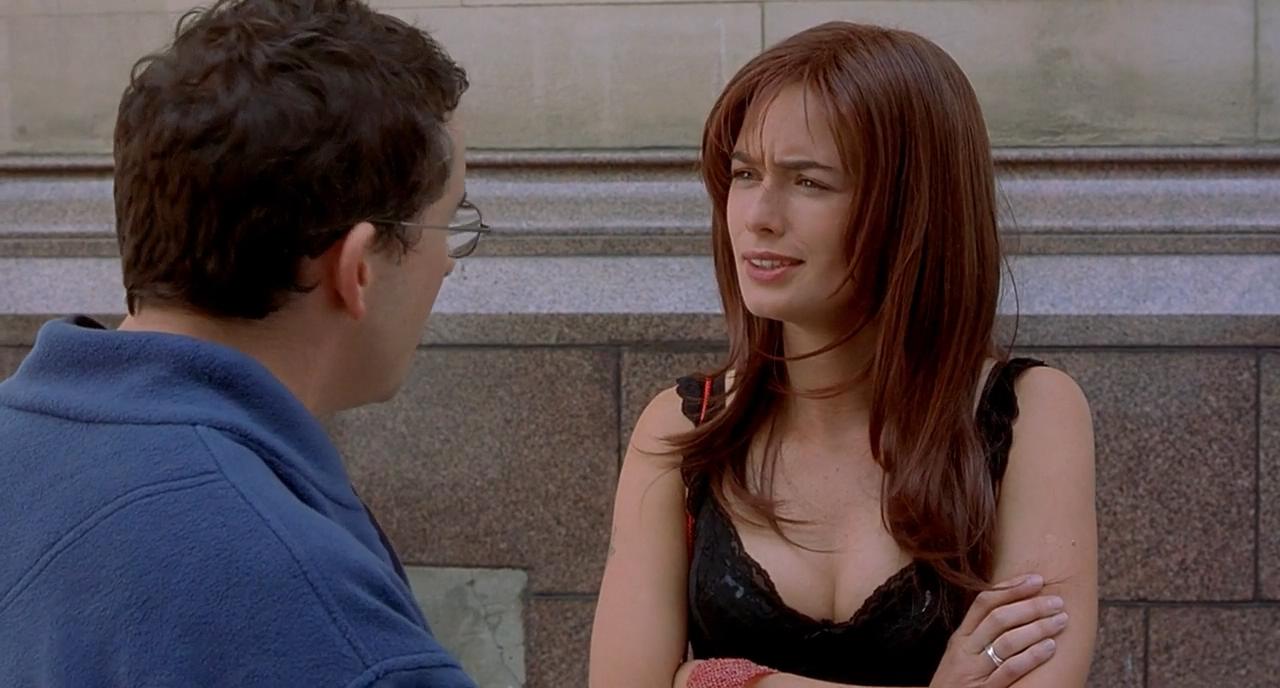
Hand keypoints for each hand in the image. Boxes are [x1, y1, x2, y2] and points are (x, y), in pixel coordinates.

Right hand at [929, 574, 1067, 687]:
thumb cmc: (956, 682)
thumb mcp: (961, 654)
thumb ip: (980, 634)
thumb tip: (1011, 608)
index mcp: (960, 637)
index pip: (984, 603)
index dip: (1011, 588)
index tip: (1036, 580)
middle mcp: (965, 650)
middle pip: (999, 619)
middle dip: (1030, 606)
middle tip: (1056, 602)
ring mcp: (973, 671)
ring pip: (1006, 642)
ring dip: (1037, 628)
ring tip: (1060, 621)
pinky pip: (1010, 670)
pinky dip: (1031, 657)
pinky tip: (1050, 647)